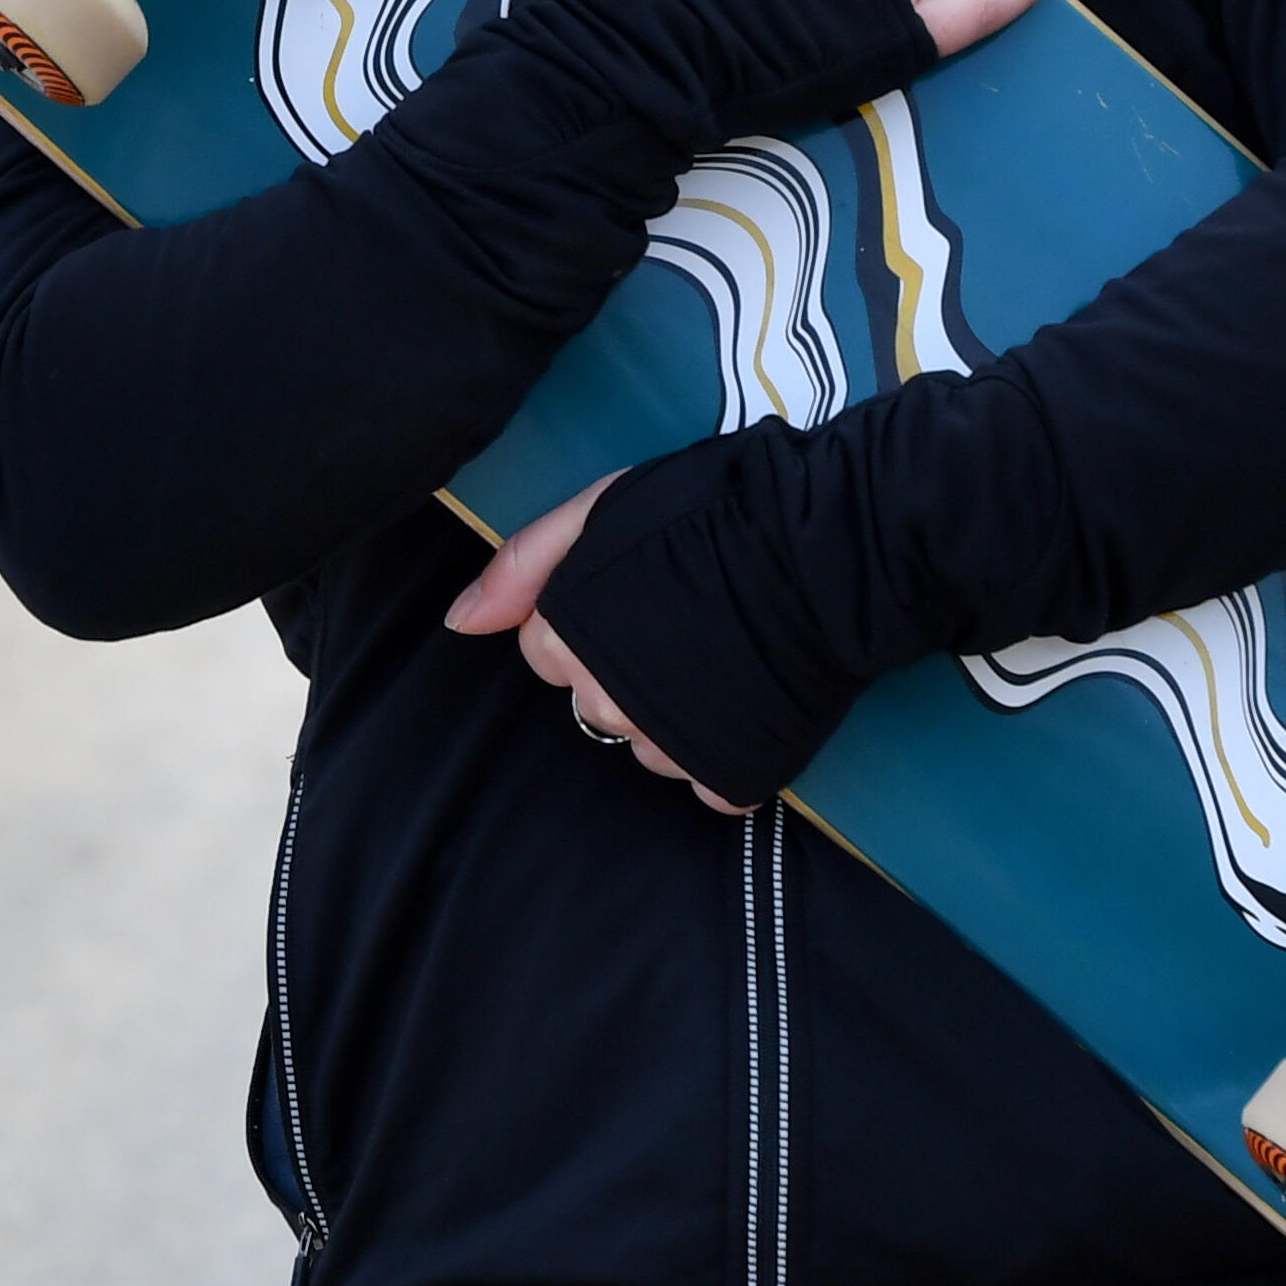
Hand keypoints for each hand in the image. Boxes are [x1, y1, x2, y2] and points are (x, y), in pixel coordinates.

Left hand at [447, 473, 743, 812]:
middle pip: (593, 700)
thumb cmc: (713, 512)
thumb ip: (522, 565)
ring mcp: (665, 747)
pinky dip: (724, 749)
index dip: (593, 616)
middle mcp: (603, 703)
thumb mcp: (601, 507)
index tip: (641, 590)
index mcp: (566, 638)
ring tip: (725, 653)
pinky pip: (706, 779)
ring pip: (647, 743)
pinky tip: (751, 697)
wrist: (825, 551)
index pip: (548, 649)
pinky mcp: (724, 775)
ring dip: (674, 711)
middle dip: (627, 668)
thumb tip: (460, 623)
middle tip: (688, 619)